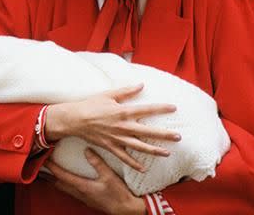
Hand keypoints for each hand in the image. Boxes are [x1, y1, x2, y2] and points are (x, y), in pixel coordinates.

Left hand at [42, 148, 145, 214]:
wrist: (126, 210)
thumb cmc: (118, 194)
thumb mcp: (109, 176)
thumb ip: (97, 162)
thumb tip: (87, 150)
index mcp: (82, 186)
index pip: (61, 175)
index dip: (51, 167)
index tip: (43, 160)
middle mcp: (79, 193)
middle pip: (58, 183)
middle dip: (48, 175)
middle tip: (42, 166)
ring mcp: (83, 197)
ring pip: (64, 188)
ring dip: (55, 180)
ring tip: (50, 173)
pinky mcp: (87, 199)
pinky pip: (71, 191)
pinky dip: (65, 184)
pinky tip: (67, 181)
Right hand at [44, 83, 180, 170]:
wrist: (74, 119)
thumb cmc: (90, 105)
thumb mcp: (108, 95)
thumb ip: (126, 91)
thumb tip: (141, 85)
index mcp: (123, 112)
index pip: (146, 110)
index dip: (160, 108)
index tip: (174, 108)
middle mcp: (122, 126)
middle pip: (147, 132)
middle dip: (164, 135)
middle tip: (178, 137)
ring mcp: (117, 138)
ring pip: (139, 147)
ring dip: (154, 150)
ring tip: (167, 153)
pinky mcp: (110, 147)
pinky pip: (124, 158)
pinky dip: (134, 163)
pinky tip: (144, 168)